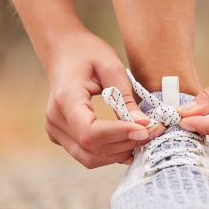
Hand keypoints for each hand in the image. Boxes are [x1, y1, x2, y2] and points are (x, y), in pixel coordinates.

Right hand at [42, 27, 165, 168]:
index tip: (144, 129)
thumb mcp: (111, 66)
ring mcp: (55, 130)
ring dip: (119, 153)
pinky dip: (110, 153)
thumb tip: (142, 124)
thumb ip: (125, 97)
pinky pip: (87, 154)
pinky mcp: (62, 136)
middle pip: (91, 149)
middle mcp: (55, 119)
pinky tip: (128, 142)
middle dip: (125, 145)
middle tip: (152, 132)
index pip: (90, 132)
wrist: (63, 51)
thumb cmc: (87, 53)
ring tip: (143, 137)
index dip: (119, 135)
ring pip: (89, 158)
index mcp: (65, 99)